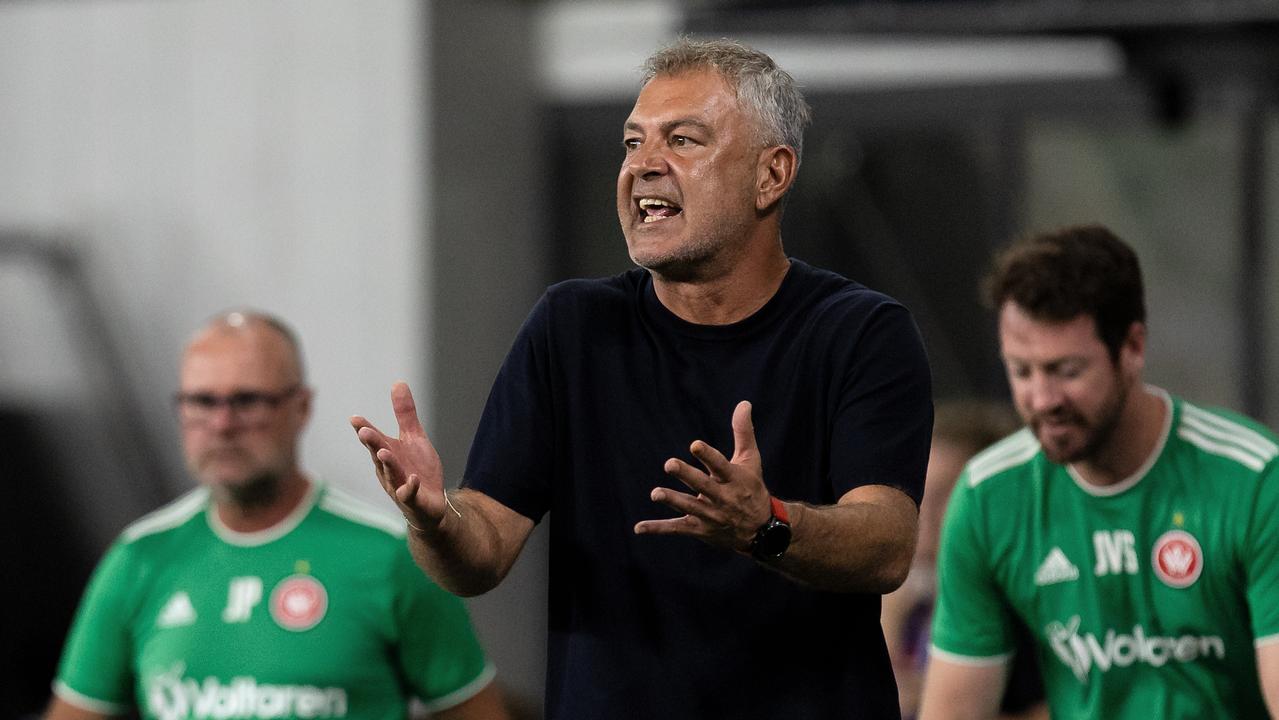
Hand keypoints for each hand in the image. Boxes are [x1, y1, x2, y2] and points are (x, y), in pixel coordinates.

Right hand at [350, 382, 446, 531]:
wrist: (430, 504)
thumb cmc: (417, 469)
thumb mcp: (414, 437)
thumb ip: (405, 413)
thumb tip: (398, 382)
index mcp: (388, 452)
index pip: (374, 439)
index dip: (365, 429)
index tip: (355, 418)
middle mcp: (388, 469)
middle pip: (378, 455)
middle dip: (372, 443)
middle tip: (364, 431)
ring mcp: (399, 486)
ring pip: (390, 474)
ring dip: (387, 464)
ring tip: (384, 452)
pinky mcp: (413, 500)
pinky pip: (409, 494)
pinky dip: (410, 487)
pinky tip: (413, 479)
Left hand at [634, 400, 772, 551]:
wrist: (760, 530)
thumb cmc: (751, 488)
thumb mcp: (751, 460)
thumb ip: (743, 432)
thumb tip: (743, 402)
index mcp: (733, 479)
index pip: (720, 465)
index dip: (708, 456)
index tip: (694, 445)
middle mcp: (722, 498)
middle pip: (703, 486)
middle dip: (687, 475)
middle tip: (669, 464)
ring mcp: (710, 515)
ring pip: (689, 507)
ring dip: (672, 500)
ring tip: (656, 493)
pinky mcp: (699, 528)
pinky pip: (676, 527)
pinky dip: (657, 528)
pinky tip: (638, 527)